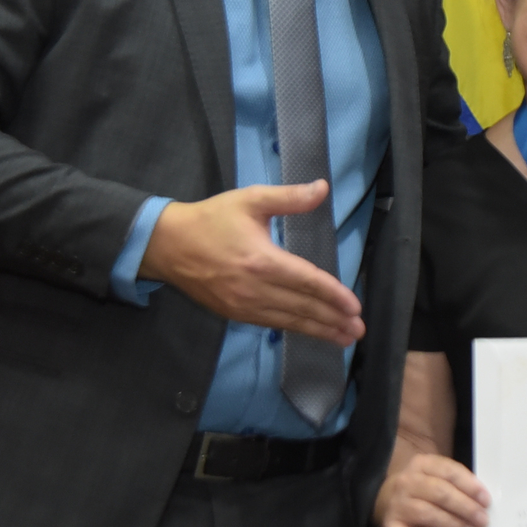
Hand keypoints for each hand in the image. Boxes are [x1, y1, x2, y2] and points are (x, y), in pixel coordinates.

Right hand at [140, 181, 363, 344]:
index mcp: (261, 260)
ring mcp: (243, 305)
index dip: (333, 295)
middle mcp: (254, 289)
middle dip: (333, 320)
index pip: (306, 282)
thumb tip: (322, 188)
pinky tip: (311, 332)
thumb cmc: (211, 219)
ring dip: (318, 330)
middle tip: (358, 330)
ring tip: (344, 338)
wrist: (167, 245)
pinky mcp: (234, 313)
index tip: (354, 306)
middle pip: (301, 307)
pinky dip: (294, 329)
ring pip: (288, 321)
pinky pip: (271, 323)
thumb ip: (289, 197)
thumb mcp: (250, 199)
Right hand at [376, 451, 490, 526]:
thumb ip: (455, 484)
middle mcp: (407, 482)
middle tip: (483, 520)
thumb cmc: (419, 492)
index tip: (486, 500)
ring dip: (453, 524)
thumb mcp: (435, 478)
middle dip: (465, 507)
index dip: (469, 486)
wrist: (384, 501)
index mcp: (421, 464)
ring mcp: (397, 504)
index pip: (449, 471)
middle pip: (440, 492)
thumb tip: (482, 500)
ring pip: (427, 513)